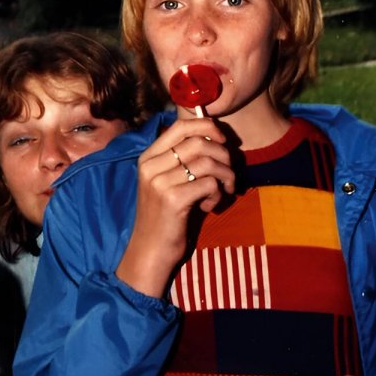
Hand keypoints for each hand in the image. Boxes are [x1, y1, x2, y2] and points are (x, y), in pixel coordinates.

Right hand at [116, 118, 235, 296]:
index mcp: (148, 157)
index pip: (181, 126)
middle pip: (199, 142)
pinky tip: (209, 206)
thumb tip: (215, 135)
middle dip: (224, 155)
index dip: (208, 126)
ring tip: (223, 191)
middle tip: (228, 175)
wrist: (150, 249)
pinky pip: (209, 184)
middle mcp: (150, 165)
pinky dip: (218, 194)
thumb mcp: (167, 181)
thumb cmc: (164, 215)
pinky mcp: (172, 199)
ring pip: (208, 162)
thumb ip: (182, 159)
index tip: (223, 140)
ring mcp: (159, 182)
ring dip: (225, 176)